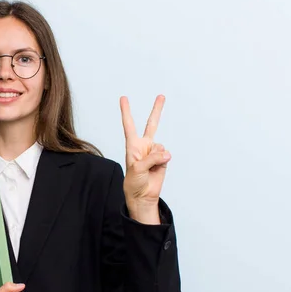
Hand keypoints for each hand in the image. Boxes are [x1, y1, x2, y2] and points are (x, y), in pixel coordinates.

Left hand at [120, 95, 170, 222]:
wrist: (143, 195)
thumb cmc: (133, 182)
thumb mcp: (137, 169)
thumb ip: (152, 158)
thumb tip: (166, 153)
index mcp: (132, 146)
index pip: (129, 125)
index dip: (126, 112)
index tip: (124, 98)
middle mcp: (144, 146)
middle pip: (151, 124)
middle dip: (157, 110)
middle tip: (161, 96)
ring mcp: (154, 152)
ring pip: (161, 147)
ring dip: (157, 157)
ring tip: (149, 168)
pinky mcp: (163, 159)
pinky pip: (166, 155)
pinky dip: (163, 161)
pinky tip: (157, 168)